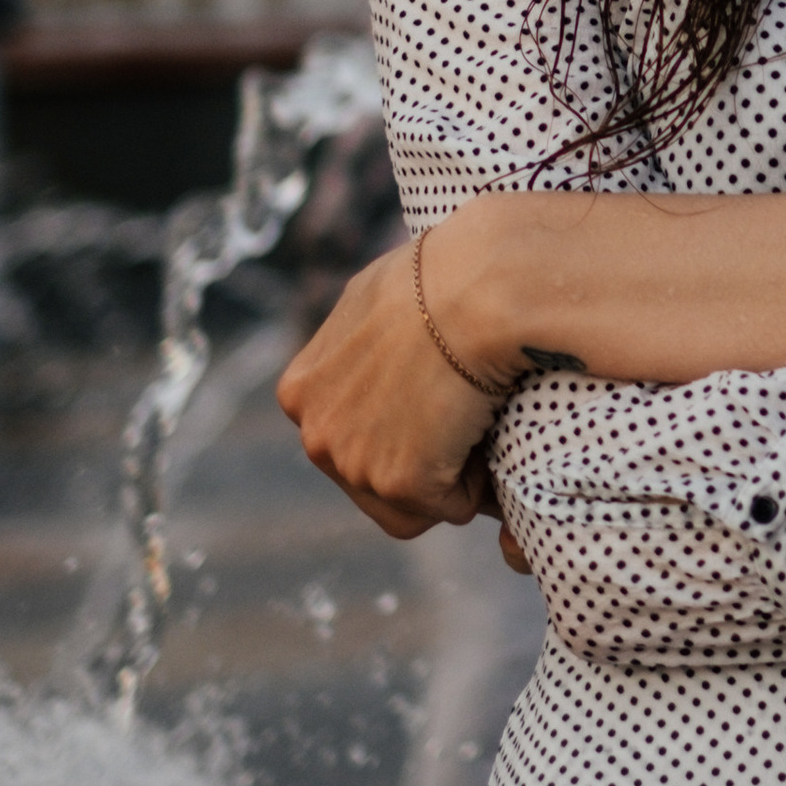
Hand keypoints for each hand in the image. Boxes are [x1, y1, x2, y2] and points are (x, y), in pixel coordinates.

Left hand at [275, 219, 506, 533]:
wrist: (471, 291)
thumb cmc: (440, 279)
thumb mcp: (371, 304)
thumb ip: (357, 346)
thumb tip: (378, 355)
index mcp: (300, 392)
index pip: (346, 438)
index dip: (398, 425)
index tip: (431, 395)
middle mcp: (314, 434)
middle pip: (371, 479)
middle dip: (417, 459)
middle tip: (457, 415)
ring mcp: (353, 464)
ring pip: (410, 501)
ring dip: (446, 473)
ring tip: (473, 421)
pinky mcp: (400, 484)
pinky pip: (452, 506)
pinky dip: (476, 482)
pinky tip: (484, 430)